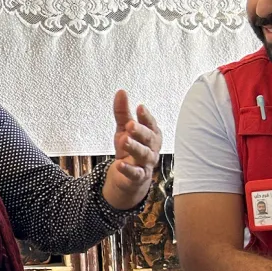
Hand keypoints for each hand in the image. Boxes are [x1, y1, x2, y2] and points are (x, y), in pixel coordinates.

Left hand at [102, 90, 161, 209]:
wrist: (128, 179)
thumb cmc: (129, 150)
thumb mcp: (123, 130)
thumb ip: (122, 113)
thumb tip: (121, 91)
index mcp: (151, 135)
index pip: (151, 124)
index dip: (146, 117)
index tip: (140, 108)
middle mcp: (152, 148)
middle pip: (148, 139)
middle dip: (140, 131)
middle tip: (130, 125)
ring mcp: (146, 164)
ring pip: (144, 155)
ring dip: (135, 147)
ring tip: (124, 140)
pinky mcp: (139, 178)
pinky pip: (135, 173)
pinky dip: (128, 169)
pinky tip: (120, 164)